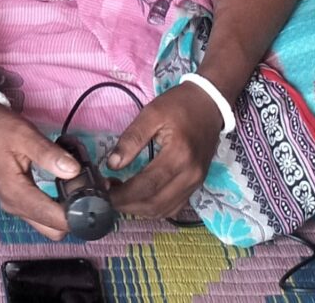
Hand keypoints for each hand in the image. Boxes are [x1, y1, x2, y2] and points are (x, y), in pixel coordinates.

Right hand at [0, 103, 82, 240]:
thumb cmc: (0, 128)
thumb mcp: (26, 135)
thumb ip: (49, 154)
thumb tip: (74, 171)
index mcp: (14, 192)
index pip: (51, 218)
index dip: (76, 215)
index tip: (97, 203)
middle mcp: (13, 205)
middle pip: (52, 229)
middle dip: (74, 218)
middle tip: (94, 196)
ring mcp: (14, 205)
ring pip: (47, 225)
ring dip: (67, 215)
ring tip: (85, 193)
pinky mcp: (17, 201)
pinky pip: (41, 215)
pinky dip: (57, 210)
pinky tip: (69, 193)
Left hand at [105, 82, 225, 218]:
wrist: (210, 103)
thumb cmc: (180, 105)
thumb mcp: (152, 113)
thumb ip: (131, 139)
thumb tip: (112, 165)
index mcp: (179, 155)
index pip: (147, 186)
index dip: (123, 194)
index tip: (104, 191)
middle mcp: (190, 174)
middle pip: (155, 204)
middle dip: (128, 205)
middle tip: (108, 196)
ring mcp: (196, 182)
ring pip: (164, 210)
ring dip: (139, 210)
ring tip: (121, 197)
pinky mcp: (197, 184)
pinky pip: (174, 207)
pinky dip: (154, 209)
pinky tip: (140, 198)